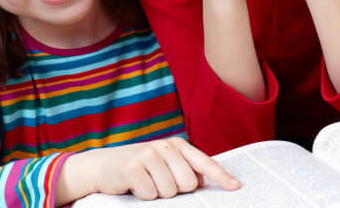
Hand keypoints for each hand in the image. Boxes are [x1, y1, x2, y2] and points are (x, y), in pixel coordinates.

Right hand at [89, 138, 240, 199]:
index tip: (236, 187)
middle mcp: (164, 146)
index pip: (204, 162)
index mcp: (176, 144)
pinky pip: (150, 194)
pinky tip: (134, 185)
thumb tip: (204, 181)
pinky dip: (143, 195)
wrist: (103, 165)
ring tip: (146, 182)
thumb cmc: (140, 168)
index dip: (221, 176)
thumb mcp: (164, 164)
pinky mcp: (133, 167)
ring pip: (169, 192)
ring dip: (157, 194)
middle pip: (187, 184)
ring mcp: (148, 154)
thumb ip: (184, 169)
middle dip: (175, 190)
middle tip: (159, 182)